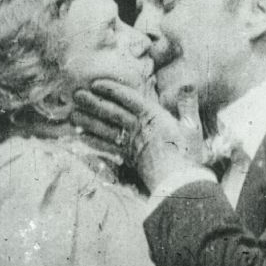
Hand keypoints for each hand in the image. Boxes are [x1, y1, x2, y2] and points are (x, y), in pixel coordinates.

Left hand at [72, 80, 207, 191]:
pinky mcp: (127, 159)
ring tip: (73, 114)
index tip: (96, 84)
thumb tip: (188, 83)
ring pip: (105, 129)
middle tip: (76, 96)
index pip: (128, 98)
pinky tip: (82, 137)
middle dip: (93, 103)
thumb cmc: (188, 154)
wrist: (179, 182)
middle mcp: (138, 128)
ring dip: (88, 121)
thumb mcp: (192, 126)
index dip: (111, 90)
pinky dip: (93, 141)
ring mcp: (131, 144)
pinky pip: (106, 147)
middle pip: (111, 112)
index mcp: (153, 116)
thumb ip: (188, 104)